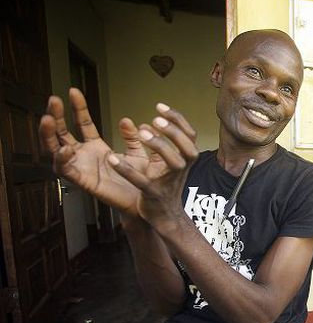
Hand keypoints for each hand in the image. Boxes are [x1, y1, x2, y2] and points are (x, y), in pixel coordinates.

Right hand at [39, 88, 148, 217]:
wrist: (145, 202)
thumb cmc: (140, 180)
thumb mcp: (137, 154)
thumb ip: (132, 137)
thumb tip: (126, 120)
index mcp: (97, 148)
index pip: (83, 124)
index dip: (78, 108)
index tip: (73, 91)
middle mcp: (85, 156)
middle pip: (63, 133)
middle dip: (56, 116)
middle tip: (53, 100)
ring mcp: (82, 168)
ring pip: (56, 150)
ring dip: (49, 135)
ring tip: (48, 119)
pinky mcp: (83, 182)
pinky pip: (66, 170)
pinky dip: (62, 159)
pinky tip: (65, 149)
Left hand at [108, 104, 198, 229]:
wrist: (165, 216)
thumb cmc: (166, 186)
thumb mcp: (165, 162)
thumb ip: (157, 143)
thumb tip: (145, 124)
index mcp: (185, 159)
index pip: (189, 134)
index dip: (177, 118)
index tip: (159, 106)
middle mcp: (181, 169)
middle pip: (187, 146)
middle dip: (172, 131)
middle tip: (155, 120)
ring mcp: (168, 182)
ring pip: (173, 162)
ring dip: (159, 145)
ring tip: (142, 133)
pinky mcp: (153, 194)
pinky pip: (141, 181)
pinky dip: (126, 169)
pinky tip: (112, 159)